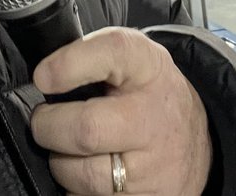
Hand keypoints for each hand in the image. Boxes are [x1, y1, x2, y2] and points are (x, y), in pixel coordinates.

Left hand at [30, 27, 212, 195]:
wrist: (192, 139)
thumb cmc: (147, 94)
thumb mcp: (131, 60)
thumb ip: (91, 58)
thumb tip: (42, 78)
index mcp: (148, 68)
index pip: (113, 53)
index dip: (70, 64)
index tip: (43, 77)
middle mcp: (153, 117)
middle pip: (87, 129)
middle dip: (49, 128)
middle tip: (44, 122)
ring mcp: (153, 166)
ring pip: (83, 175)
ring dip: (62, 164)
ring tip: (71, 150)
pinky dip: (79, 190)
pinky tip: (92, 170)